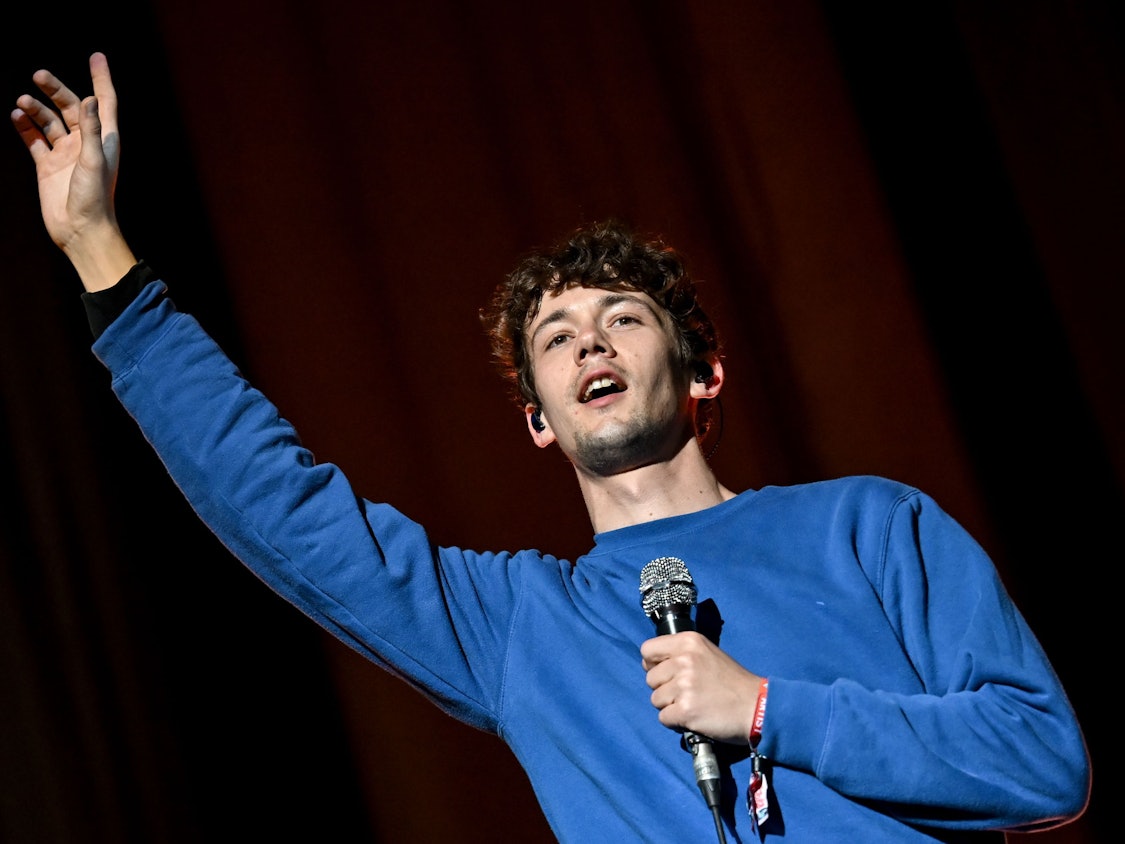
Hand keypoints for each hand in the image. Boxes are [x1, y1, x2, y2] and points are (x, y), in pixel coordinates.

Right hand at [11, 52, 135, 290]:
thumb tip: (90, 99)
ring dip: (36, 108)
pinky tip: (16, 115)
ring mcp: (66, 154)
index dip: (101, 79)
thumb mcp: (94, 161)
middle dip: (55, 89)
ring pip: (49, 121)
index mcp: (104, 140)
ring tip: (21, 101)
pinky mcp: (47, 166)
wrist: (80, 231)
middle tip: (38, 74)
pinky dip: (25, 126)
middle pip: (71, 107)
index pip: (105, 102)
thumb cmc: (94, 199)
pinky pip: (34, 139)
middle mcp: (86, 144)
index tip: (96, 56)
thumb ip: (91, 130)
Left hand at [641, 631, 762, 744]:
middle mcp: (684, 660)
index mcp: (689, 642)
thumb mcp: (708, 653)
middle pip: (650, 678)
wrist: (756, 706)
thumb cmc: (733, 682)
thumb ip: (681, 654)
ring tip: (693, 704)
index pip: (647, 649)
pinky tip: (694, 716)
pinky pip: (664, 718)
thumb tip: (652, 664)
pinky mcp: (685, 710)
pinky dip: (676, 722)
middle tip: (687, 693)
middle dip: (664, 688)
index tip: (665, 673)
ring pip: (655, 699)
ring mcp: (684, 685)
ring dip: (670, 706)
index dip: (652, 664)